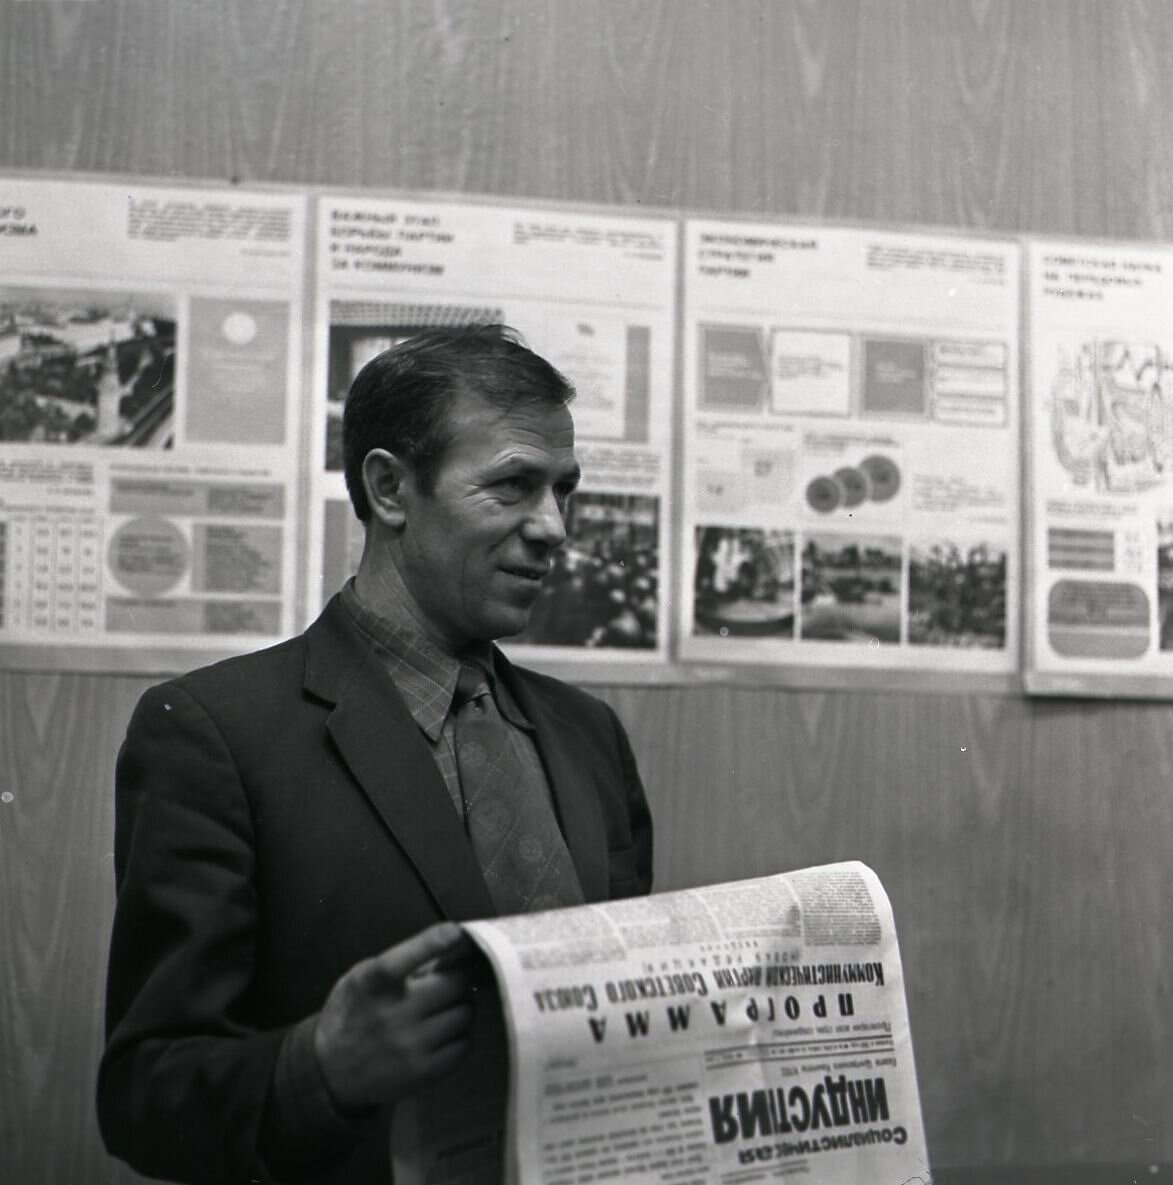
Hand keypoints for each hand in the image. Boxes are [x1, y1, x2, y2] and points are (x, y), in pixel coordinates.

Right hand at [313, 922, 475, 1110]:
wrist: (330, 1072)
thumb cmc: (352, 1013)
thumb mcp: (363, 977)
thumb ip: (404, 961)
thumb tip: (452, 949)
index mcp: (372, 984)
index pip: (404, 959)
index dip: (432, 942)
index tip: (455, 932)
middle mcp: (391, 1015)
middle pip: (455, 984)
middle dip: (459, 978)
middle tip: (451, 981)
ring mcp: (409, 1046)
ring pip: (465, 1013)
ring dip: (460, 1007)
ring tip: (443, 1009)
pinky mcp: (423, 1073)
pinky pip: (464, 1044)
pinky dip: (460, 1035)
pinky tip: (442, 1034)